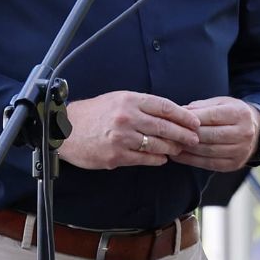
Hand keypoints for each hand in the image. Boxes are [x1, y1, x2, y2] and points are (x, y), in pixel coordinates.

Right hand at [58, 90, 200, 169]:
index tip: (195, 121)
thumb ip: (141, 105)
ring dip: (172, 148)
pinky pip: (144, 159)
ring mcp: (121, 138)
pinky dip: (157, 160)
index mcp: (129, 100)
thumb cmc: (93, 113)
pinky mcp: (116, 156)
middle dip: (183, 134)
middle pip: (164, 126)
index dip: (183, 115)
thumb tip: (168, 114)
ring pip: (157, 145)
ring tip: (179, 149)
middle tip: (195, 139)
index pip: (164, 106)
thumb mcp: (117, 99)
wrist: (65, 130)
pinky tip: (162, 159)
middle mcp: (126, 117)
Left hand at [168, 97, 259, 171]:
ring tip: (171, 145)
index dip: (192, 119)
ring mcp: (240, 151)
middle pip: (210, 135)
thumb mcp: (221, 103)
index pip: (212, 117)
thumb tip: (180, 112)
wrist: (255, 130)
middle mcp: (243, 133)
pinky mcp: (234, 164)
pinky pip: (209, 163)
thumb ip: (201, 107)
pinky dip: (191, 160)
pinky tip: (179, 156)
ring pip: (208, 151)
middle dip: (188, 135)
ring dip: (187, 149)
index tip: (175, 119)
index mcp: (240, 114)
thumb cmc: (232, 113)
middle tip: (169, 134)